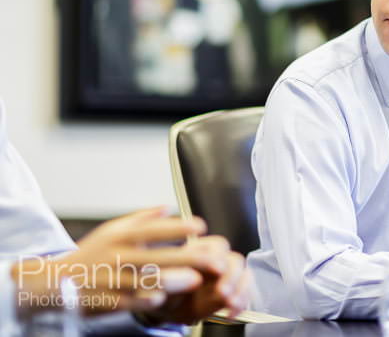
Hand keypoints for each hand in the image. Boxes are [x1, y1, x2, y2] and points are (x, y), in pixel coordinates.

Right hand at [11, 207, 243, 322]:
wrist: (54, 281)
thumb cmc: (92, 253)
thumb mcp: (113, 229)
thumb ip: (143, 218)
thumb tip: (170, 207)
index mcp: (121, 235)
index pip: (153, 229)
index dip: (177, 228)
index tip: (200, 226)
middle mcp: (117, 255)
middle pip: (157, 256)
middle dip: (188, 257)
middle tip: (214, 258)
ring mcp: (111, 279)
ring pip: (145, 280)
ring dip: (172, 280)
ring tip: (196, 279)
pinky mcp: (106, 301)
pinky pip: (129, 302)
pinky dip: (145, 300)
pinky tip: (163, 299)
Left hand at [136, 240, 251, 324]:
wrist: (166, 309)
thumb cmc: (161, 292)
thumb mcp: (156, 286)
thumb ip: (161, 280)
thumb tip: (168, 278)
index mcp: (196, 250)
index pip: (215, 246)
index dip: (218, 258)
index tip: (217, 270)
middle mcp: (215, 259)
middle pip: (233, 259)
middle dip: (232, 276)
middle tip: (224, 292)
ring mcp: (226, 273)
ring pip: (244, 274)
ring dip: (241, 290)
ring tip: (231, 304)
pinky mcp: (232, 288)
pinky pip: (245, 291)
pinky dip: (242, 302)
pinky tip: (232, 312)